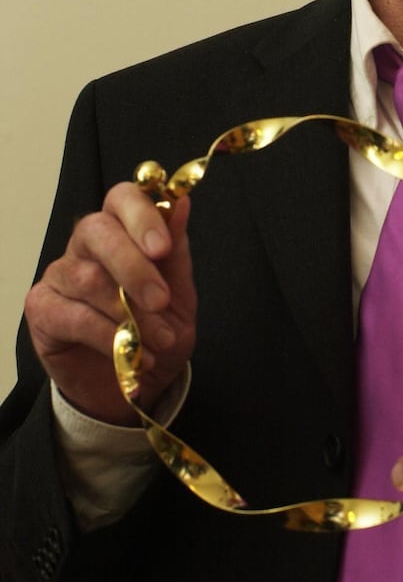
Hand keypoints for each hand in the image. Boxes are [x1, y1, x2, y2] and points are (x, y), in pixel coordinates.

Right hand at [25, 184, 196, 425]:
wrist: (137, 383)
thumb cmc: (157, 330)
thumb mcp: (180, 294)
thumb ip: (177, 251)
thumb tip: (182, 202)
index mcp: (123, 229)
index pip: (123, 198)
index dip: (141, 216)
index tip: (163, 247)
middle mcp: (86, 245)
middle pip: (99, 230)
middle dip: (134, 266)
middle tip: (161, 300)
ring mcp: (60, 274)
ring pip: (88, 278)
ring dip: (130, 313)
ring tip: (160, 340)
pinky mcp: (42, 308)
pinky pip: (74, 315)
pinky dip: (109, 336)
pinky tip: (133, 353)